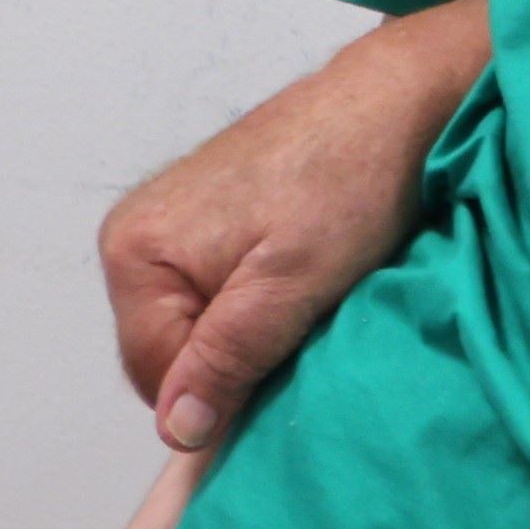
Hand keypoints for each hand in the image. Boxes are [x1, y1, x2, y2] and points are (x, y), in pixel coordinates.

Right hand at [100, 0, 482, 448]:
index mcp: (133, 253)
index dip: (224, 388)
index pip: (157, 378)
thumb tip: (176, 430)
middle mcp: (134, 237)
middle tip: (305, 325)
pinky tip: (304, 279)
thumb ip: (227, 356)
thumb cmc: (350, 177)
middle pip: (172, 353)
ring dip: (252, 330)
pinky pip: (218, 293)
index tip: (288, 361)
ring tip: (309, 297)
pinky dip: (260, 301)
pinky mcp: (208, 219)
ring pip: (201, 326)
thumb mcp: (291, 283)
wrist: (396, 97)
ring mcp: (170, 225)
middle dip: (236, 358)